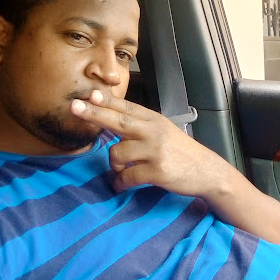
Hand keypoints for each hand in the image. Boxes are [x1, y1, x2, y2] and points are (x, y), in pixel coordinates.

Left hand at [70, 90, 226, 195]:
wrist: (206, 170)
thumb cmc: (180, 151)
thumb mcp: (163, 130)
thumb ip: (140, 125)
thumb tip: (110, 121)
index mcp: (154, 120)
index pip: (126, 107)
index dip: (107, 101)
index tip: (90, 94)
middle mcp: (154, 131)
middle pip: (118, 120)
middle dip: (94, 114)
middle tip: (74, 107)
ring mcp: (155, 151)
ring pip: (117, 154)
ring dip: (114, 165)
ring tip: (123, 171)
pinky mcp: (157, 171)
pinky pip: (127, 177)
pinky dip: (120, 183)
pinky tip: (122, 184)